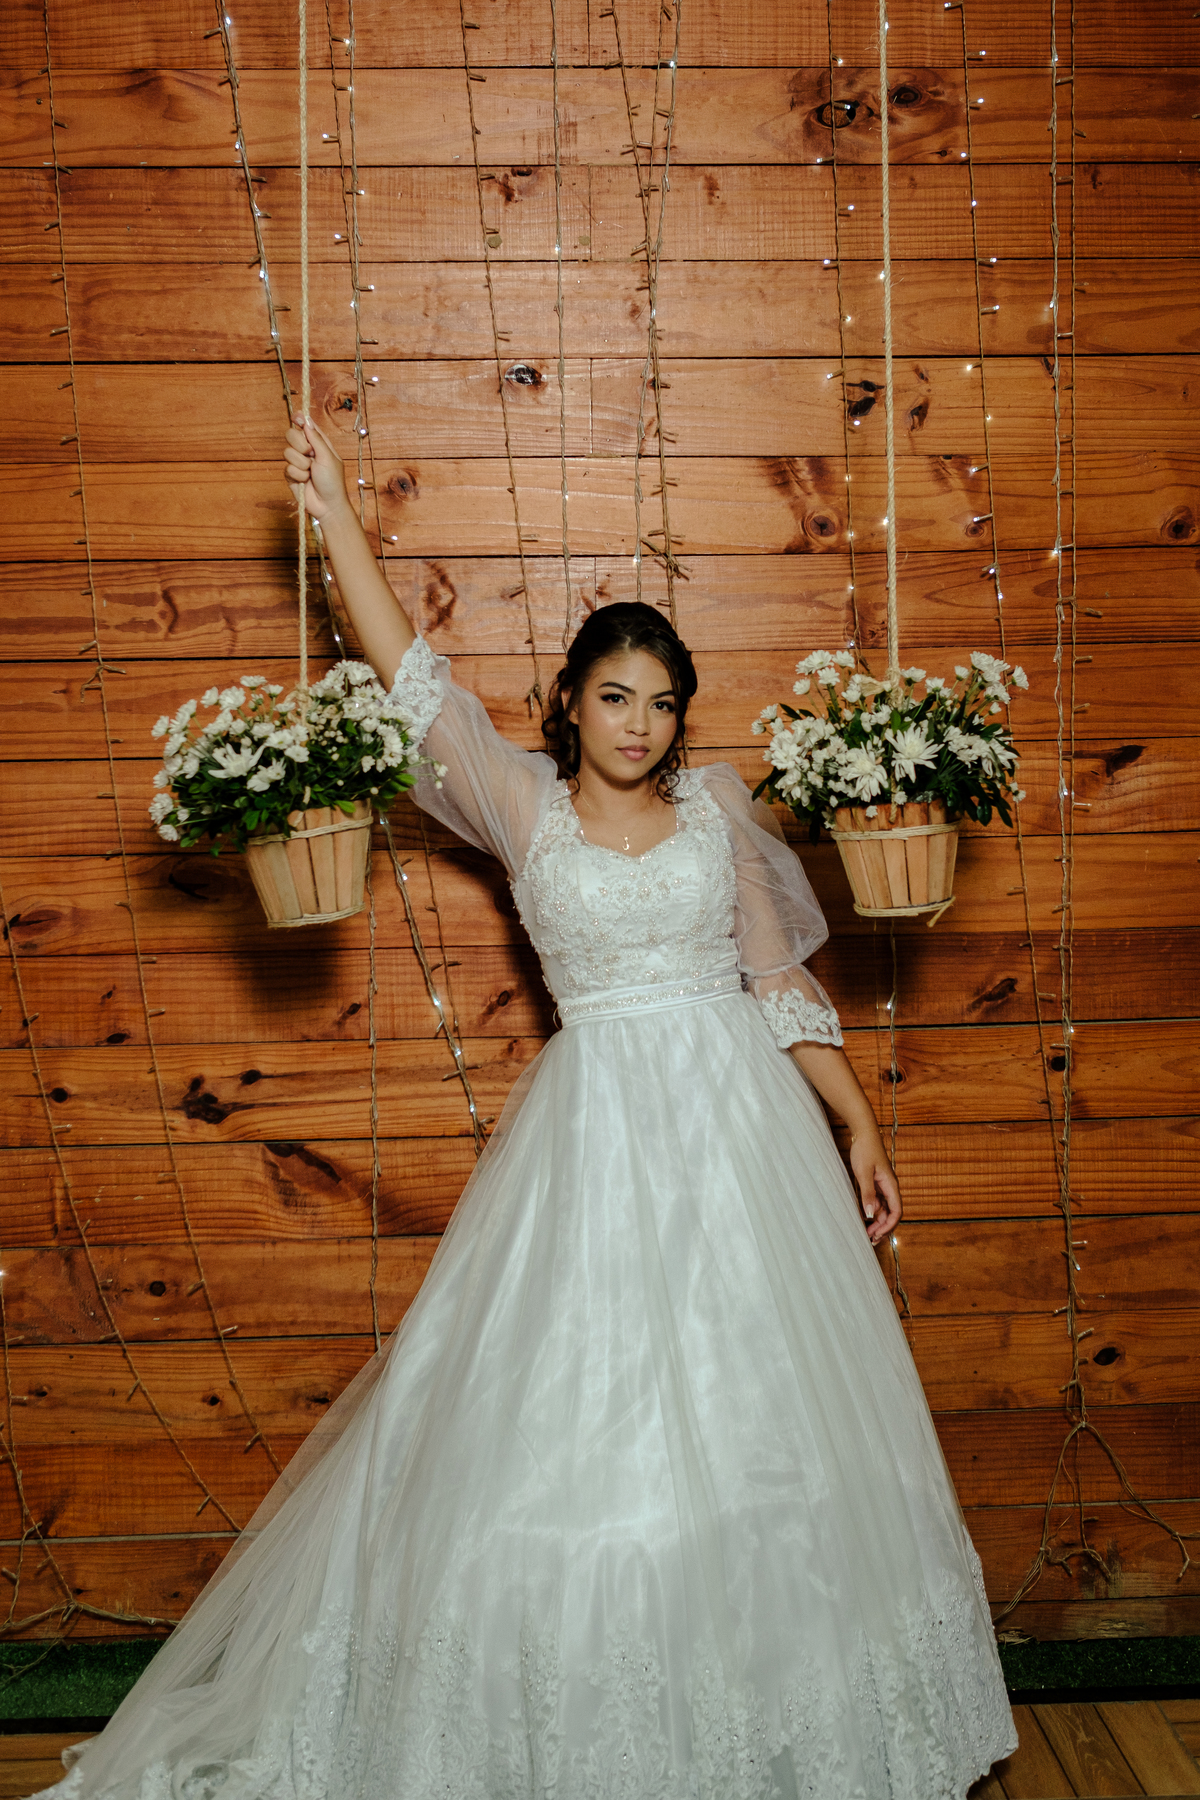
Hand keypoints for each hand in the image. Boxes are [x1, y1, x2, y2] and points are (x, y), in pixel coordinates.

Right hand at [284, 415, 350, 523]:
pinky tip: (305, 481)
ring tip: (310, 473)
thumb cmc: (333, 481)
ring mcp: (298, 463)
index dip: (300, 420)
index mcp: (319, 444)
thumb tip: (306, 419)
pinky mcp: (291, 475)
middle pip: (291, 435)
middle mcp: (307, 451)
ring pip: (287, 452)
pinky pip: (287, 468)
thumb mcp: (327, 457)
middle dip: (299, 444)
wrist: (327, 505)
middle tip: (309, 453)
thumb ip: (316, 438)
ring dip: (300, 464)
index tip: (296, 417)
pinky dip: (297, 475)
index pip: (306, 426)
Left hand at [849, 1129, 901, 1245]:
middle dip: (883, 1227)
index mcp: (891, 1185)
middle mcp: (889, 1187)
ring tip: (867, 1232)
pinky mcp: (875, 1183)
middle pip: (891, 1213)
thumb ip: (867, 1194)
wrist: (863, 1133)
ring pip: (884, 1209)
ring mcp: (883, 1186)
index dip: (889, 1226)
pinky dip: (872, 1211)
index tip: (877, 1234)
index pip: (896, 1211)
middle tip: (870, 1239)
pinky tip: (864, 1218)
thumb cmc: (865, 1150)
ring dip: (877, 1221)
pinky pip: (877, 1202)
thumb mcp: (863, 1173)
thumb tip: (870, 1214)